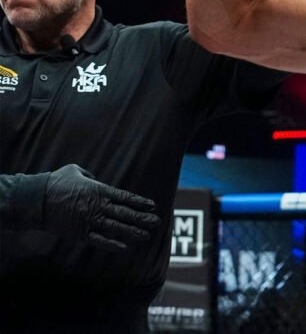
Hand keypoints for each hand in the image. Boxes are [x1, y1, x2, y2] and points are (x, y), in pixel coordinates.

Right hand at [43, 164, 160, 252]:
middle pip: (125, 213)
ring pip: (116, 228)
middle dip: (142, 218)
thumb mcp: (76, 171)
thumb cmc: (55, 182)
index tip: (153, 206)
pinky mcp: (78, 233)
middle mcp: (97, 206)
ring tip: (147, 235)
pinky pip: (99, 240)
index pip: (125, 197)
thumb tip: (97, 179)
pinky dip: (112, 244)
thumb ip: (90, 175)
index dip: (140, 202)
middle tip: (157, 222)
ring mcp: (88, 220)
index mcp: (98, 190)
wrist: (35, 200)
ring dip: (133, 232)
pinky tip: (125, 247)